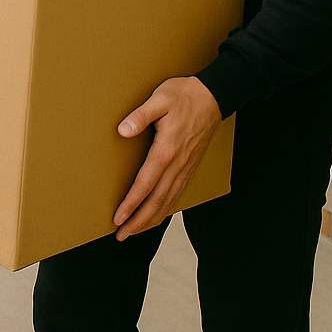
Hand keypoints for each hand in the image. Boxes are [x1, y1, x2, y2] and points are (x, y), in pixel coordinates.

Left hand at [113, 76, 221, 239]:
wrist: (214, 96)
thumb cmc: (184, 95)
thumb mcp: (159, 99)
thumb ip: (140, 116)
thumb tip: (122, 131)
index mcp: (167, 150)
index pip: (145, 184)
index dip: (131, 204)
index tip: (118, 218)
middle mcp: (178, 164)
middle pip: (157, 201)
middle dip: (138, 221)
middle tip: (121, 235)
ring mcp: (186, 167)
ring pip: (168, 201)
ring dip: (151, 219)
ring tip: (134, 231)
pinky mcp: (190, 166)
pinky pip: (177, 194)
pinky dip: (165, 208)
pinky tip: (157, 213)